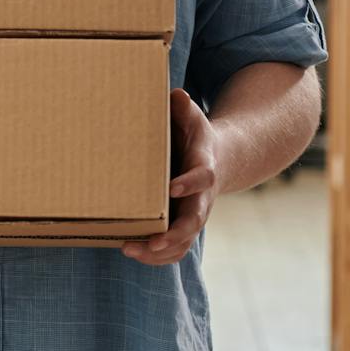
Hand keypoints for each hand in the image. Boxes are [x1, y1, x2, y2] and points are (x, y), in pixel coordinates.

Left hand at [123, 89, 219, 266]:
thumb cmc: (196, 136)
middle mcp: (202, 196)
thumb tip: (175, 95)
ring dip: (160, 251)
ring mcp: (194, 213)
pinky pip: (176, 247)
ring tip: (129, 249)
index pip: (203, 177)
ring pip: (185, 241)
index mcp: (205, 167)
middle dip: (175, 233)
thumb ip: (183, 108)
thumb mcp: (191, 117)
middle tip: (154, 241)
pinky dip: (158, 255)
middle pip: (196, 220)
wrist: (219, 159)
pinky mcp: (184, 224)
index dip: (190, 183)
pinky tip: (133, 251)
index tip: (172, 188)